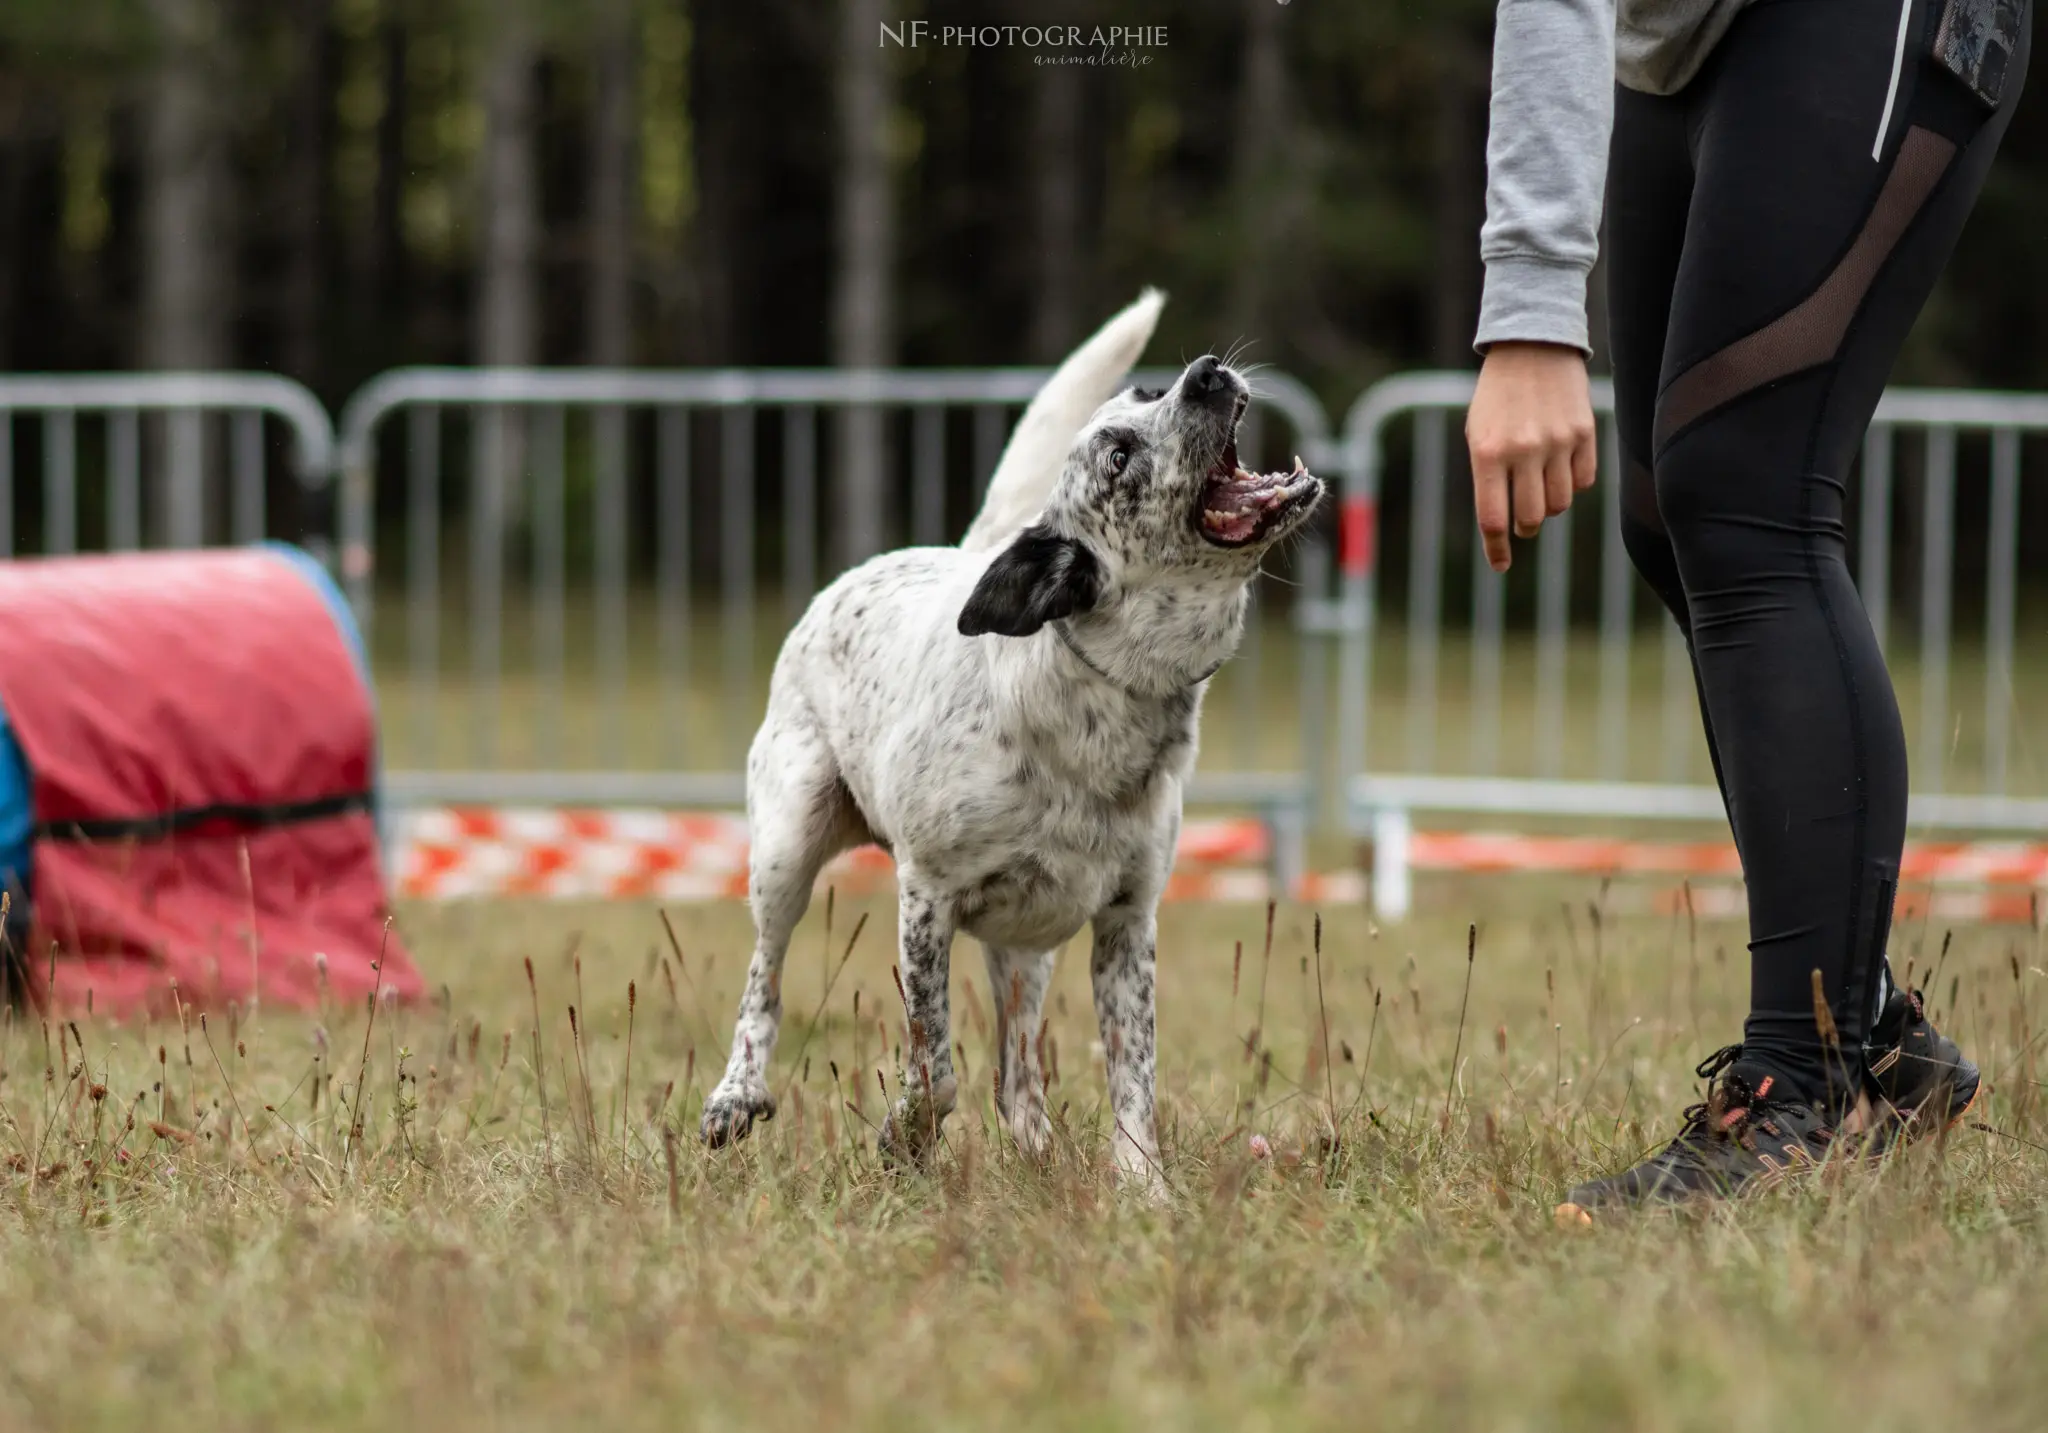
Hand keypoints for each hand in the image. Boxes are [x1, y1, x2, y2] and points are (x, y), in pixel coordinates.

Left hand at [1465, 341, 1597, 572]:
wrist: (1532, 347)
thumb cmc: (1497, 398)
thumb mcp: (1478, 434)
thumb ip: (1488, 478)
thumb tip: (1503, 526)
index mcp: (1487, 452)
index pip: (1493, 518)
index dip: (1496, 549)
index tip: (1500, 567)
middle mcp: (1523, 450)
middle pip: (1530, 518)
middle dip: (1524, 526)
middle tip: (1521, 520)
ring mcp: (1557, 442)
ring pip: (1558, 504)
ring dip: (1548, 506)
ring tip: (1538, 486)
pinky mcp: (1584, 433)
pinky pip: (1583, 482)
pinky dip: (1572, 485)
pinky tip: (1560, 467)